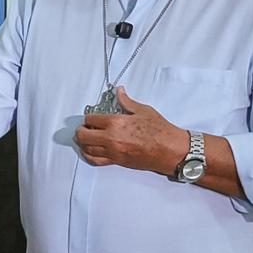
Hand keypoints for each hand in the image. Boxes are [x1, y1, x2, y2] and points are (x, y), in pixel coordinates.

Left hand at [74, 87, 188, 175]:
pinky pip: (95, 160)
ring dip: (83, 143)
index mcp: (116, 123)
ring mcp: (113, 151)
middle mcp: (111, 138)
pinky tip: (89, 151)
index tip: (92, 118)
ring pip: (86, 148)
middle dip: (81, 130)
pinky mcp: (117, 161)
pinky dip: (89, 155)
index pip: (91, 119)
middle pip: (83, 135)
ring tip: (86, 138)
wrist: (170, 150)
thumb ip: (126, 102)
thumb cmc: (160, 131)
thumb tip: (119, 92)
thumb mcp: (143, 111)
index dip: (89, 118)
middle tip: (84, 128)